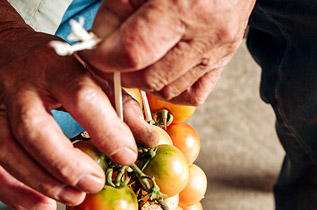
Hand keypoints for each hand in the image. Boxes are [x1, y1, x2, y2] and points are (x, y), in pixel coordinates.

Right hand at [0, 0, 156, 209]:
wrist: (2, 54)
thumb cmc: (56, 69)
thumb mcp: (93, 73)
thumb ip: (122, 106)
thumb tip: (151, 141)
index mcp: (53, 64)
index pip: (80, 96)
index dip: (106, 130)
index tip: (127, 156)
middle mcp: (18, 87)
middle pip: (33, 129)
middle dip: (67, 165)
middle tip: (96, 184)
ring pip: (8, 153)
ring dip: (43, 183)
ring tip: (75, 197)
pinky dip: (17, 196)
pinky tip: (46, 205)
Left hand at [83, 0, 255, 104]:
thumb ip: (118, 8)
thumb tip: (99, 41)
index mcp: (184, 5)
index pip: (133, 52)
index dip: (105, 59)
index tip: (93, 54)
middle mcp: (206, 32)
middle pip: (149, 78)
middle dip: (121, 73)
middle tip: (110, 58)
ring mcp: (217, 50)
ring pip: (168, 90)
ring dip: (144, 82)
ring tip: (136, 60)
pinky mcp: (223, 59)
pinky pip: (193, 94)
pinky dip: (172, 90)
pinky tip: (160, 72)